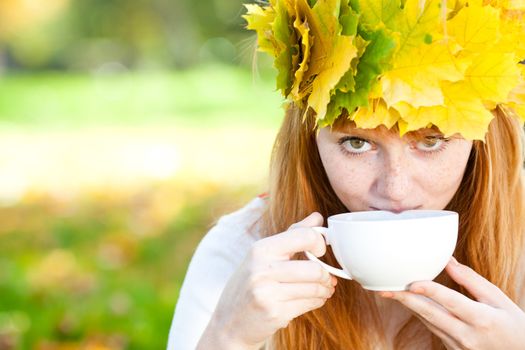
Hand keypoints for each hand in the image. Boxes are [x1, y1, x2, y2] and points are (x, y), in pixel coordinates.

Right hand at [197, 212, 336, 349]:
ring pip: (314, 288)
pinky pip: (309, 304)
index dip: (319, 242)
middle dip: (326, 275)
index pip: (303, 236)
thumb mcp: (264, 254)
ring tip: (323, 289)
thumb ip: (292, 234)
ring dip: (324, 289)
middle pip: (314, 268)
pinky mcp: (275, 313)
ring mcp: (267, 292)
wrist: (229, 322)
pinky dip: (318, 301)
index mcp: (261, 249)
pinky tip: (314, 299)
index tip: (320, 251)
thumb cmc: (250, 284)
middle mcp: (262, 269)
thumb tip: (317, 217)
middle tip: (327, 277)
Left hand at [380, 257, 524, 348]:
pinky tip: (409, 302)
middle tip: (385, 289)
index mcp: (483, 319)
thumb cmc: (513, 325)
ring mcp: (459, 346)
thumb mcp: (499, 300)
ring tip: (389, 291)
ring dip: (409, 306)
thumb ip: (471, 281)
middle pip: (431, 315)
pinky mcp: (453, 349)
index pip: (452, 303)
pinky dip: (420, 314)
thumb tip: (447, 261)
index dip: (431, 292)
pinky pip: (432, 329)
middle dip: (406, 301)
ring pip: (428, 322)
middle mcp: (468, 335)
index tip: (412, 282)